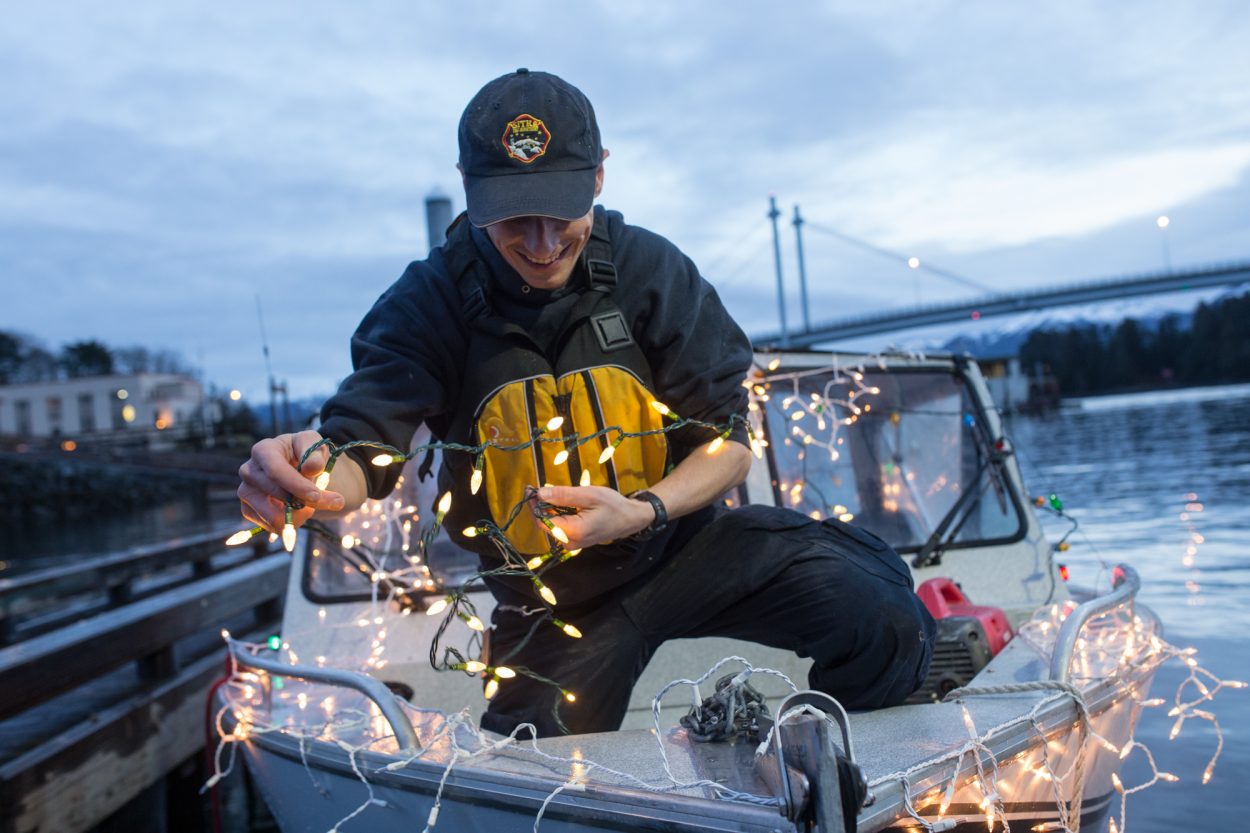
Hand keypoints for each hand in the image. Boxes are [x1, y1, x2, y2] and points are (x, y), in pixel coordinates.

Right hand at [237, 430, 344, 532]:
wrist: (297, 467)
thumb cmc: (305, 454)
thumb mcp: (316, 447)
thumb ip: (316, 454)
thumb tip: (312, 468)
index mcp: (263, 450)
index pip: (275, 470)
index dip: (296, 485)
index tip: (316, 495)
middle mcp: (249, 471)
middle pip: (276, 494)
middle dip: (305, 502)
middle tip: (329, 501)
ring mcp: (246, 492)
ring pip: (272, 516)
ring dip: (299, 516)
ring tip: (310, 505)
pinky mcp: (248, 510)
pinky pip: (271, 527)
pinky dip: (291, 524)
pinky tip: (298, 510)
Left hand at [534, 485, 655, 549]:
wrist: (630, 519)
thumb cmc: (612, 505)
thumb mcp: (588, 495)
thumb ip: (563, 495)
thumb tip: (539, 493)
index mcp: (573, 531)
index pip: (542, 520)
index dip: (533, 505)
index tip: (529, 488)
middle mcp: (569, 542)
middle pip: (544, 523)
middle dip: (538, 505)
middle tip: (536, 488)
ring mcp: (571, 544)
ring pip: (551, 525)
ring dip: (547, 509)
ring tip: (548, 493)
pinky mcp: (574, 541)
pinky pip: (559, 527)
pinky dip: (556, 514)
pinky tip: (560, 503)